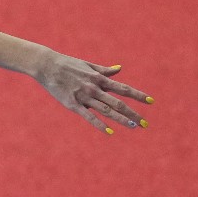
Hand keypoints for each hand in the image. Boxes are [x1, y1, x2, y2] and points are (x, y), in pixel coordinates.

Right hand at [35, 53, 152, 133]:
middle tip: (145, 123)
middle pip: (118, 103)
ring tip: (134, 126)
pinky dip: (100, 125)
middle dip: (133, 113)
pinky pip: (88, 116)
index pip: (122, 88)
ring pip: (106, 110)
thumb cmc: (67, 64)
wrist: (46, 65)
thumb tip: (119, 68)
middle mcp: (94, 88)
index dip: (137, 95)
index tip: (151, 101)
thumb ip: (104, 70)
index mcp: (99, 78)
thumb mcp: (87, 65)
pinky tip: (110, 132)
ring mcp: (84, 97)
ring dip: (121, 119)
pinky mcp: (72, 104)